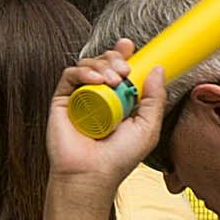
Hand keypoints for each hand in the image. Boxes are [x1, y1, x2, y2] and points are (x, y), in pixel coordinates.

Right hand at [47, 52, 161, 180]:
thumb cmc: (120, 157)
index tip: (129, 45)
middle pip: (103, 63)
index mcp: (119, 100)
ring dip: (101, 65)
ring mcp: (80, 97)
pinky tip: (94, 81)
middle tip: (124, 69)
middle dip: (114, 59)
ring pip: (87, 65)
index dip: (123, 54)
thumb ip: (155, 99)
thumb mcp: (148, 127)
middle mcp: (99, 96)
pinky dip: (82, 72)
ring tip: (112, 80)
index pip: (119, 70)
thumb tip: (156, 69)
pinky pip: (69, 76)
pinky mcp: (62, 99)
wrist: (93, 173)